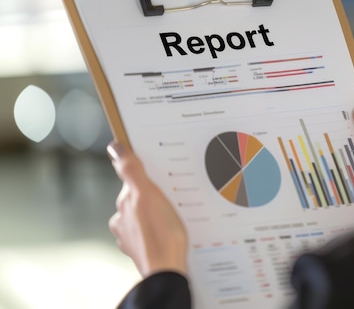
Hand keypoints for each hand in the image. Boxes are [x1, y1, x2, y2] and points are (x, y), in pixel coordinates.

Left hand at [107, 141, 188, 277]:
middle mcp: (123, 221)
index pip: (132, 181)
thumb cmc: (160, 234)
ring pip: (146, 217)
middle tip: (173, 195)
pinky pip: (152, 233)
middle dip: (154, 195)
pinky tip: (171, 231)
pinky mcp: (144, 250)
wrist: (168, 271)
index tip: (160, 175)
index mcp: (124, 205)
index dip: (145, 176)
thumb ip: (130, 170)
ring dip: (157, 214)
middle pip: (140, 198)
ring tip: (174, 215)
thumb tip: (115, 148)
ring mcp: (132, 238)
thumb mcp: (146, 194)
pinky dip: (160, 230)